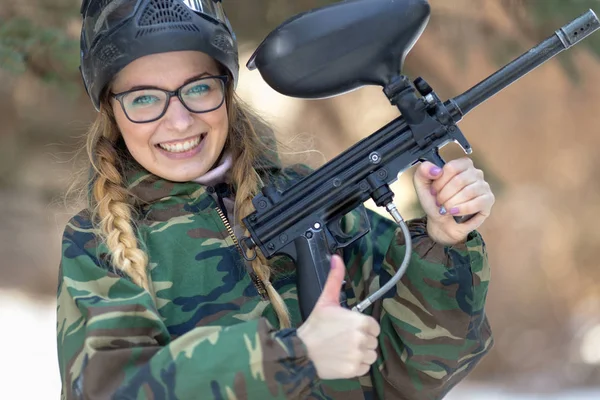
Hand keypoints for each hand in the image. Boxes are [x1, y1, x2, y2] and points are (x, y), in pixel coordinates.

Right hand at [297, 255, 379, 379]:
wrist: (301, 351)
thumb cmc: (315, 326)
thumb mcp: (325, 300)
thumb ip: (334, 278)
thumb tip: (336, 258)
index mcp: (360, 321)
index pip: (373, 326)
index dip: (363, 327)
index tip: (349, 328)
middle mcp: (362, 339)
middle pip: (373, 341)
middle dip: (361, 340)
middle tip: (343, 338)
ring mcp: (358, 355)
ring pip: (371, 355)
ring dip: (361, 353)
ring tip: (344, 349)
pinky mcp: (354, 370)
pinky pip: (365, 368)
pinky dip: (356, 365)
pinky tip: (343, 359)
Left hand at [413, 157, 494, 244]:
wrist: (442, 221)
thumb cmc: (436, 202)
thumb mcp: (423, 185)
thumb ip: (423, 171)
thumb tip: (436, 170)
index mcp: (461, 165)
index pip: (451, 168)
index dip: (439, 182)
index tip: (433, 191)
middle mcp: (475, 173)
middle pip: (459, 180)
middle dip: (444, 195)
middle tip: (439, 202)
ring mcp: (483, 186)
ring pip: (468, 192)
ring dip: (452, 203)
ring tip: (446, 208)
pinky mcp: (488, 200)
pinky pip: (478, 203)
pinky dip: (463, 209)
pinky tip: (454, 212)